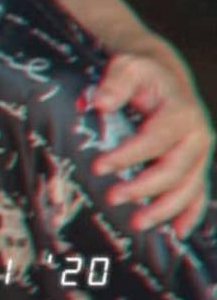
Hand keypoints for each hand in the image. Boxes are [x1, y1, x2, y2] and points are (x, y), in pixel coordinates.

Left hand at [92, 53, 213, 234]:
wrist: (165, 77)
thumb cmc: (141, 74)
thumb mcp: (127, 67)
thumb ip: (114, 83)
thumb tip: (100, 104)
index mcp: (181, 113)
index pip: (153, 140)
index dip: (127, 156)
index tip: (97, 167)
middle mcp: (197, 137)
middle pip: (173, 170)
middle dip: (142, 187)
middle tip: (111, 197)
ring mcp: (200, 154)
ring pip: (187, 188)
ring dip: (163, 209)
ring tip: (136, 223)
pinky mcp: (197, 165)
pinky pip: (197, 194)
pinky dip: (189, 214)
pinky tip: (177, 233)